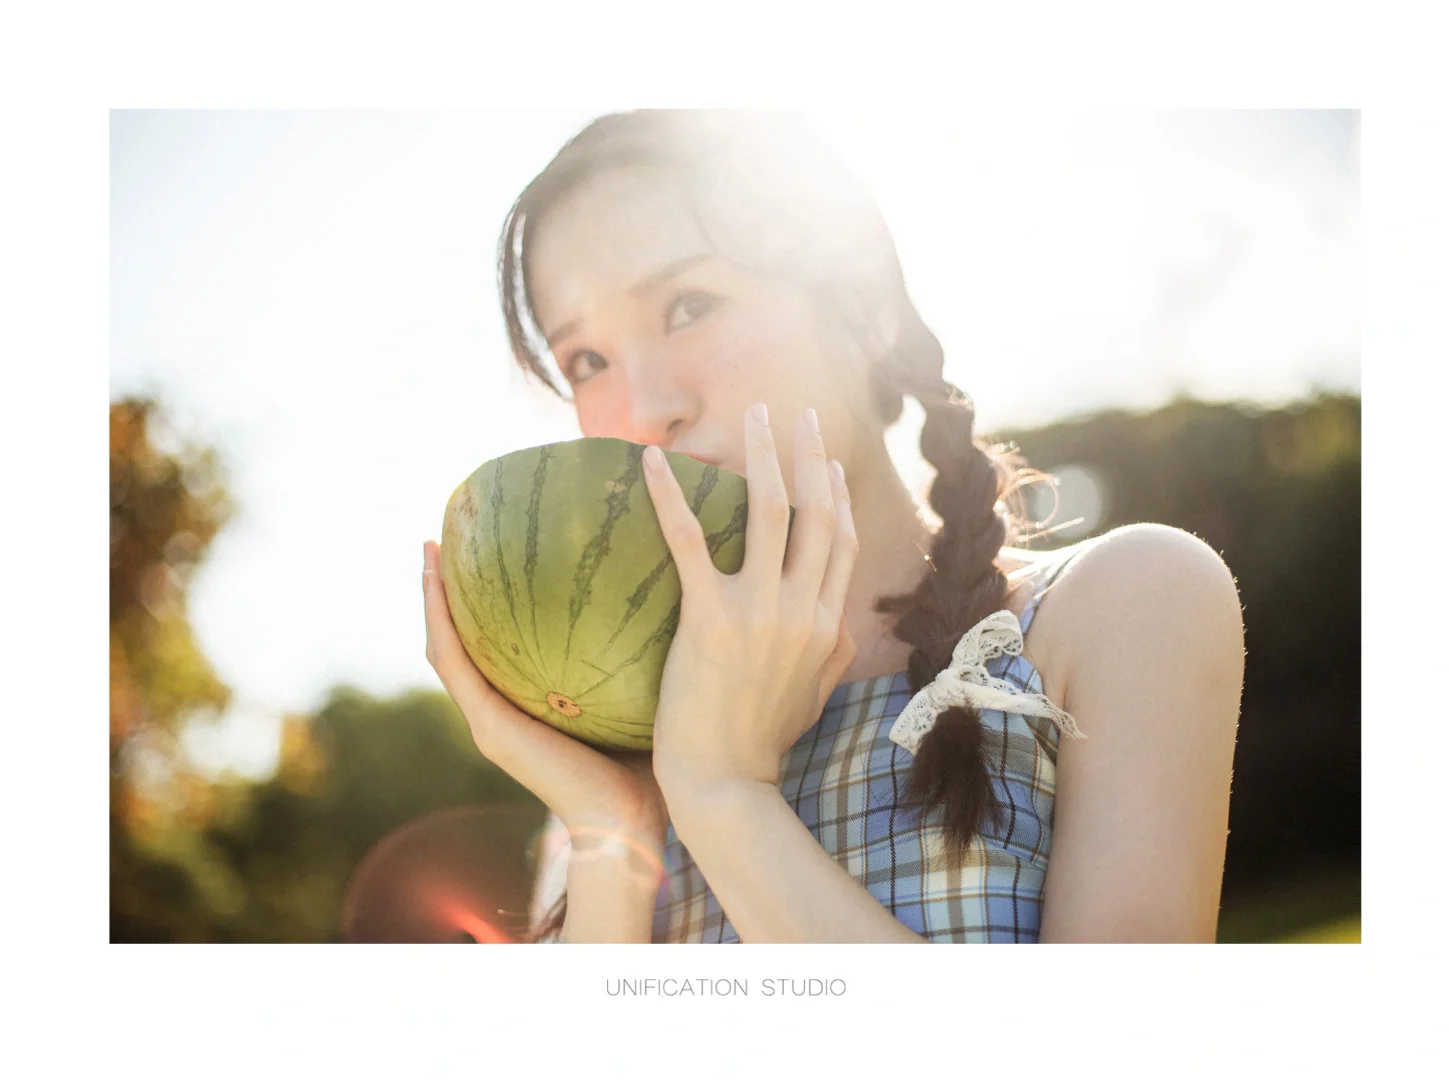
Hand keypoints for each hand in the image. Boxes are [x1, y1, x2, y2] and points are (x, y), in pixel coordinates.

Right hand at [421, 540, 668, 863]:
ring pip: (445, 647)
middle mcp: (503, 713)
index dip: (491, 603)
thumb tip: (680, 586)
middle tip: (448, 536)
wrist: (631, 826)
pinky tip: (435, 579)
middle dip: (451, 592)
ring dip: (432, 597)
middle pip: (464, 641)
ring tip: (429, 545)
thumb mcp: (646, 696)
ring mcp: (489, 721)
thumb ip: (647, 653)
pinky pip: (453, 663)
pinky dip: (439, 620)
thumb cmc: (651, 770)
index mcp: (533, 709)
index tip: (492, 550)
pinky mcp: (488, 727)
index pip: (503, 648)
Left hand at [641, 403, 858, 799]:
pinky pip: (691, 541)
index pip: (841, 541)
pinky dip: (672, 496)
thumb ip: (831, 651)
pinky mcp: (711, 619)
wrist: (725, 782)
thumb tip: (840, 622)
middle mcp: (804, 609)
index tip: (825, 458)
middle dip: (808, 453)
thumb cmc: (762, 741)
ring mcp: (761, 612)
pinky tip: (653, 460)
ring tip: (752, 414)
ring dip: (762, 453)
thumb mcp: (814, 693)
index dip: (835, 493)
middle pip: (816, 511)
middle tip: (793, 411)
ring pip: (771, 510)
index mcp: (827, 624)